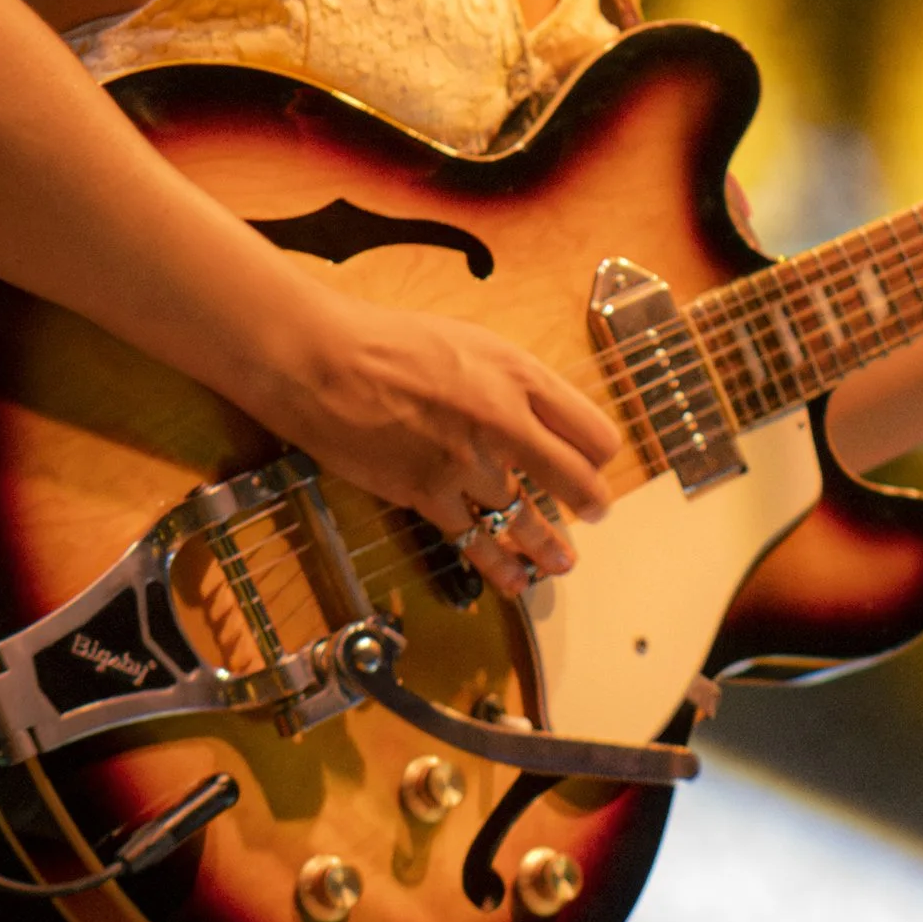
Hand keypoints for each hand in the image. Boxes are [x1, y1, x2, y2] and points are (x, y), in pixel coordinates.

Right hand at [259, 299, 619, 597]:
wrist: (322, 361)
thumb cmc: (389, 342)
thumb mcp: (471, 342)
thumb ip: (512, 381)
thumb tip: (541, 416)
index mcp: (518, 376)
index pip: (590, 431)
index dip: (600, 455)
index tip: (597, 465)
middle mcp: (502, 421)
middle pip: (573, 479)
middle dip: (591, 503)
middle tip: (595, 513)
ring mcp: (464, 462)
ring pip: (523, 517)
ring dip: (545, 544)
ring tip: (561, 562)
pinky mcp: (426, 493)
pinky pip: (474, 539)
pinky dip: (498, 564)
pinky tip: (513, 579)